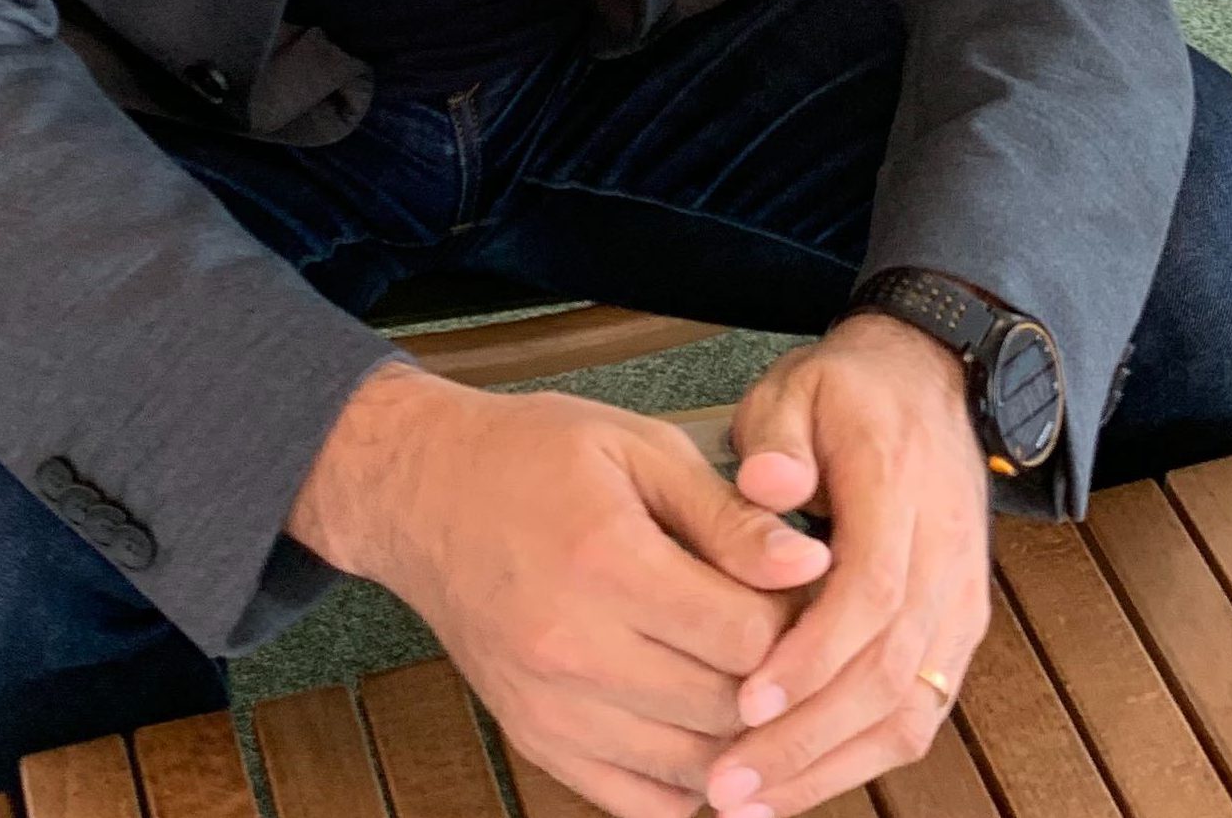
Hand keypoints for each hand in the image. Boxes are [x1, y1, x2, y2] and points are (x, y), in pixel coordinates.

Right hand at [289, 365, 831, 817]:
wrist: (424, 492)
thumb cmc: (535, 455)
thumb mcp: (639, 448)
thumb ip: (727, 515)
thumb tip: (808, 567)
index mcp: (605, 561)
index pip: (746, 636)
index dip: (794, 619)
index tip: (798, 590)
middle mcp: (573, 649)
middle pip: (726, 709)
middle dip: (777, 680)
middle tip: (787, 636)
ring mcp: (550, 708)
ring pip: (692, 767)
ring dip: (738, 734)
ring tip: (748, 677)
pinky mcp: (535, 740)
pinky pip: (640, 802)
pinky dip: (687, 780)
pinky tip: (699, 724)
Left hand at [703, 316, 992, 815]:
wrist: (930, 388)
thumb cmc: (848, 395)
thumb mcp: (800, 387)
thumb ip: (779, 435)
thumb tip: (766, 488)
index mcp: (902, 491)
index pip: (871, 592)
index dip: (812, 655)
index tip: (747, 700)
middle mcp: (945, 559)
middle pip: (888, 672)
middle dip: (807, 739)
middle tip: (727, 781)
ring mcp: (959, 604)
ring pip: (909, 710)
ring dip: (829, 766)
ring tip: (748, 801)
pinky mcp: (954, 634)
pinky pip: (917, 715)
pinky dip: (857, 758)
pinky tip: (796, 783)